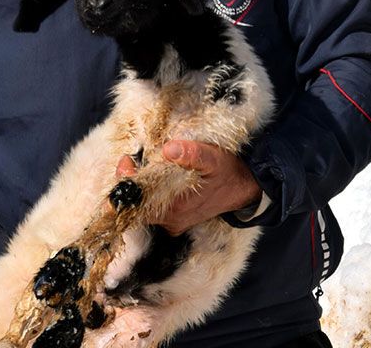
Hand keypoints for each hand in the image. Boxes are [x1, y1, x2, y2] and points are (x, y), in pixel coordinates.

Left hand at [115, 140, 261, 234]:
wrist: (245, 189)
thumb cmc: (227, 172)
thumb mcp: (213, 158)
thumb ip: (193, 154)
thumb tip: (169, 149)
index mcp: (175, 208)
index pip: (137, 202)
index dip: (126, 182)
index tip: (126, 160)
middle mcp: (171, 220)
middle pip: (137, 206)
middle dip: (130, 184)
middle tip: (129, 161)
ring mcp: (173, 222)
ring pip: (144, 208)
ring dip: (139, 189)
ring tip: (138, 167)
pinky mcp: (176, 219)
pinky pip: (154, 209)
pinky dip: (148, 194)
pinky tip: (150, 178)